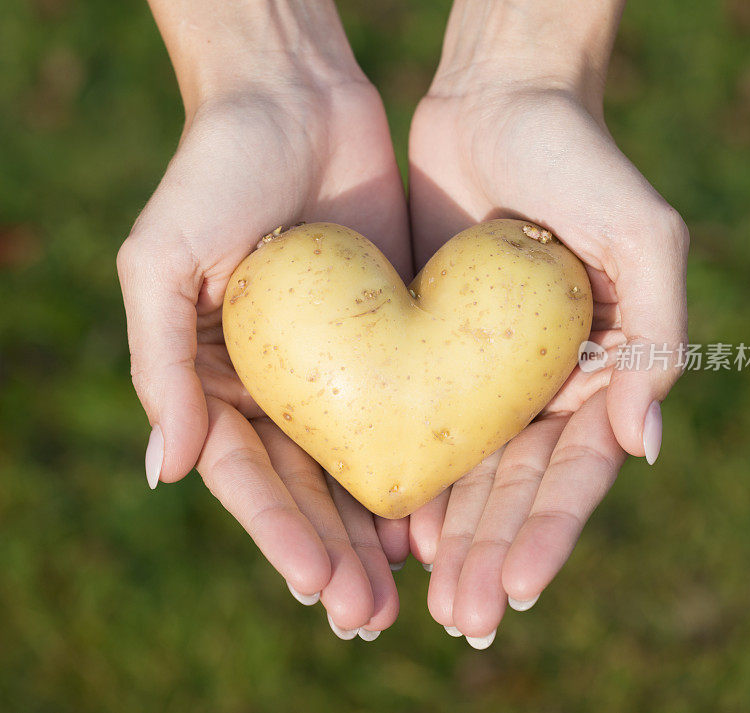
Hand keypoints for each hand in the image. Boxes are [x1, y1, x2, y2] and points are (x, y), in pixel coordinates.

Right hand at [118, 2, 411, 638]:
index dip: (279, 532)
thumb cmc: (215, 171)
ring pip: (361, 461)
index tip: (317, 584)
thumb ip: (162, 365)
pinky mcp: (394, 334)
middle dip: (336, 552)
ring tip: (406, 588)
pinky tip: (442, 510)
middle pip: (307, 485)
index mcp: (218, 376)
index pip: (248, 474)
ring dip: (380, 527)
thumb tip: (165, 471)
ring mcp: (340, 362)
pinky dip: (422, 462)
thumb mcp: (163, 261)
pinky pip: (409, 408)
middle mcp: (280, 382)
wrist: (295, 100)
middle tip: (368, 615)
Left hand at [407, 1, 687, 644]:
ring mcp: (481, 373)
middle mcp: (539, 385)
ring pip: (463, 472)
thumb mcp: (643, 237)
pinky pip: (417, 423)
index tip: (515, 588)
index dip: (549, 534)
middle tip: (461, 616)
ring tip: (424, 597)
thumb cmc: (580, 161)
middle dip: (490, 555)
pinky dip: (407, 476)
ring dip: (447, 537)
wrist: (498, 104)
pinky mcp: (428, 347)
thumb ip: (658, 338)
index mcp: (597, 372)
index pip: (575, 474)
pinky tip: (388, 525)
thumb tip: (645, 446)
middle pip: (514, 490)